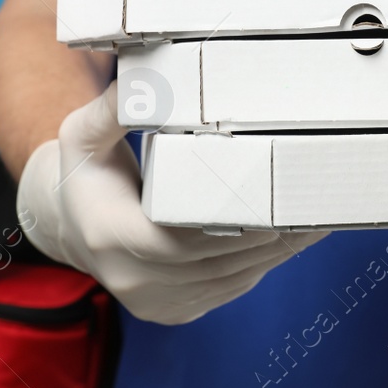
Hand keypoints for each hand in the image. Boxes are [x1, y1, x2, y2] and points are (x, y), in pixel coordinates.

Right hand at [17, 83, 327, 323]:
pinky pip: (228, 288)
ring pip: (230, 279)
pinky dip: (261, 264)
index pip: (182, 239)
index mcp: (110, 236)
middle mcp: (132, 280)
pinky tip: (289, 238)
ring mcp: (156, 302)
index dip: (232, 226)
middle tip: (312, 202)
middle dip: (269, 234)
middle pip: (216, 261)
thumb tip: (144, 77)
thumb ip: (113, 109)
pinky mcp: (175, 311)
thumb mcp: (83, 135)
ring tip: (315, 218)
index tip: (275, 206)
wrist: (72, 226)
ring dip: (275, 252)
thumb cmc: (85, 172)